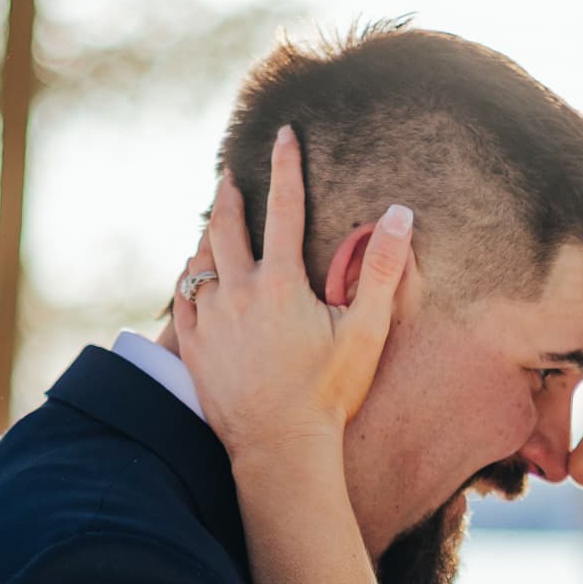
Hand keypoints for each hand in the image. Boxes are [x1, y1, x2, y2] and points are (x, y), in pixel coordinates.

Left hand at [172, 123, 414, 461]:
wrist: (280, 449)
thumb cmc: (329, 394)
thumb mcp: (364, 331)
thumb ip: (381, 270)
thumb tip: (399, 215)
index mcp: (280, 283)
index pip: (283, 206)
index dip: (285, 166)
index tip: (284, 135)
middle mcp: (237, 292)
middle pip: (226, 225)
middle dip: (230, 193)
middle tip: (229, 173)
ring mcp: (209, 319)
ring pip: (199, 259)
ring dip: (207, 233)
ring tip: (213, 221)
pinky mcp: (192, 346)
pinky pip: (183, 296)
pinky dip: (189, 275)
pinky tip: (194, 272)